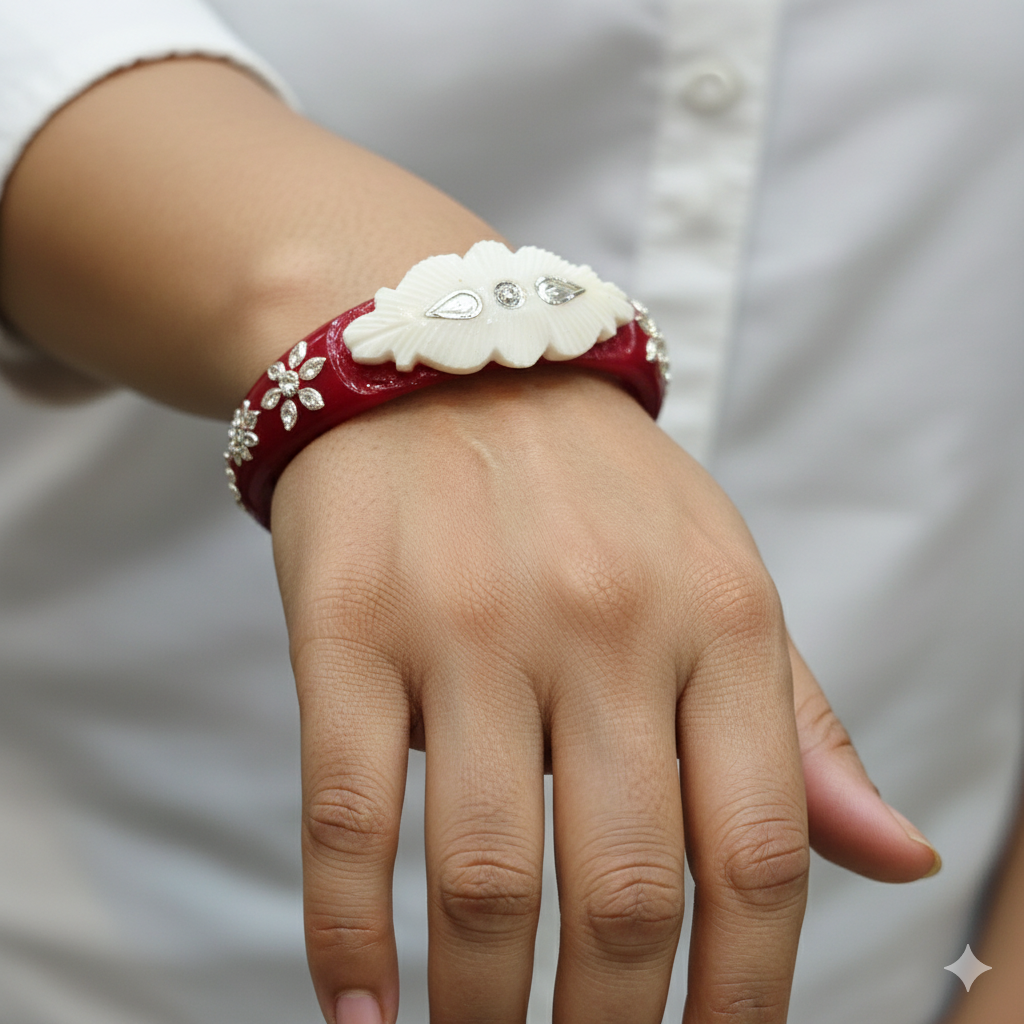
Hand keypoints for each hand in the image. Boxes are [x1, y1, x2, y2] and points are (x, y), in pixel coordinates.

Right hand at [271, 367, 937, 1023]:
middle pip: (626, 890)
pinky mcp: (347, 622)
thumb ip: (802, 725)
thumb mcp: (721, 576)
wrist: (442, 362)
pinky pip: (348, 815)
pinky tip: (361, 1013)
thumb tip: (898, 860)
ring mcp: (466, 623)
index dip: (748, 996)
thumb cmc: (594, 490)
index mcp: (717, 615)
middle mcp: (601, 622)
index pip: (759, 852)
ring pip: (486, 874)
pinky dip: (349, 940)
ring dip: (484, 1011)